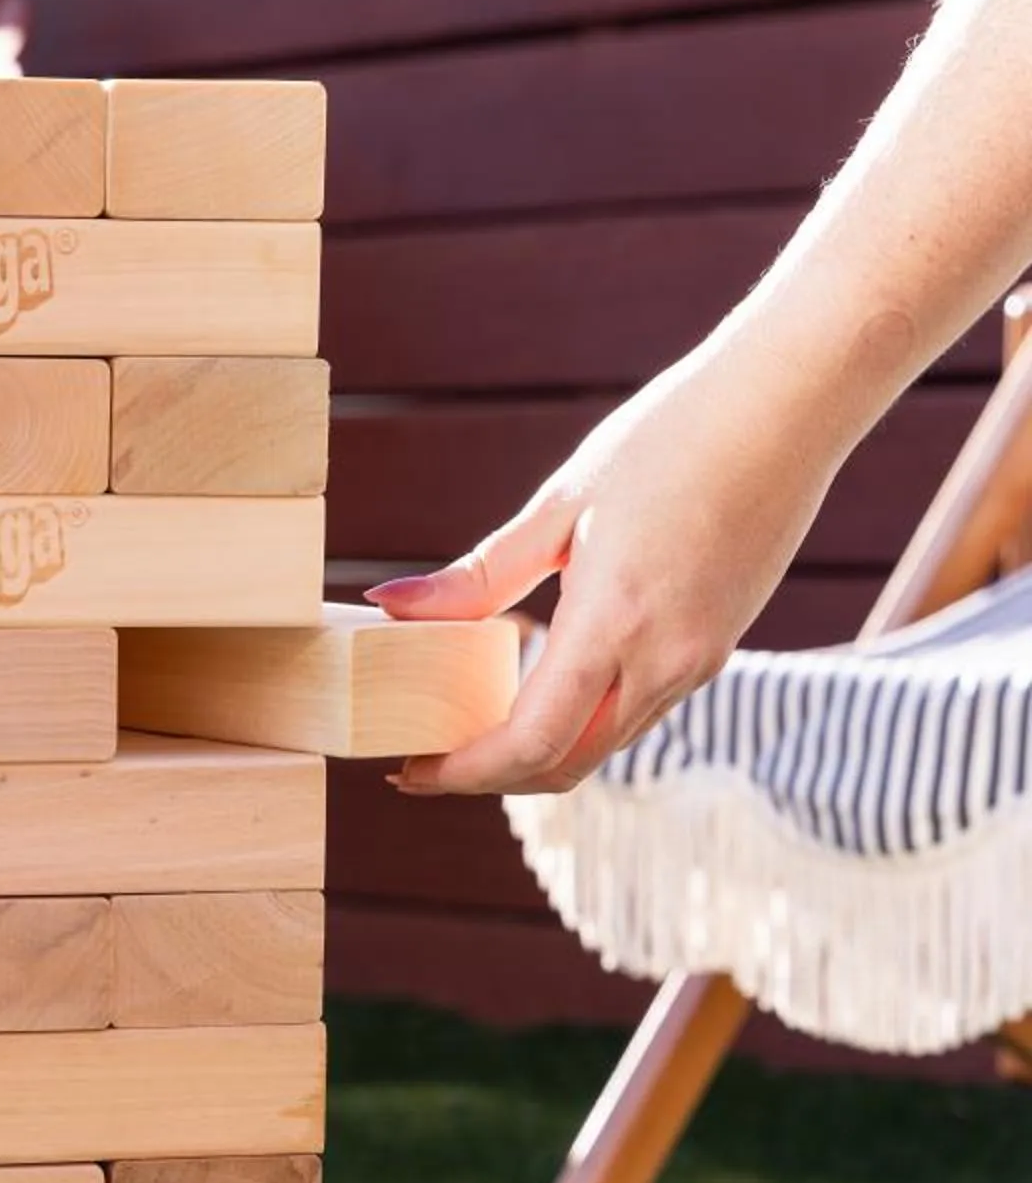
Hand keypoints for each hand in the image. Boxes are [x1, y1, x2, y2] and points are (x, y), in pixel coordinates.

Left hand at [373, 340, 850, 796]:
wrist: (790, 405)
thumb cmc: (673, 435)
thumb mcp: (561, 502)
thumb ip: (479, 575)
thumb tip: (390, 605)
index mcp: (615, 622)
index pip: (529, 744)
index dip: (463, 774)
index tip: (412, 772)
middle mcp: (664, 660)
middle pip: (566, 767)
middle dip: (493, 778)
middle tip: (429, 760)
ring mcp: (699, 662)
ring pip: (605, 744)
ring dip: (539, 751)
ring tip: (475, 722)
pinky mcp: (716, 649)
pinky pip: (638, 710)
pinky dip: (584, 718)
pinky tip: (545, 682)